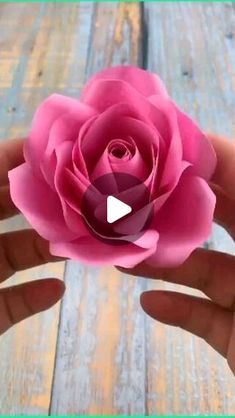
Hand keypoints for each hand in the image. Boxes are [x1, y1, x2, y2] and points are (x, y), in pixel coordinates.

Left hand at [0, 139, 64, 334]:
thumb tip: (16, 149)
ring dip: (48, 248)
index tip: (56, 152)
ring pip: (17, 254)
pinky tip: (56, 289)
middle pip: (9, 210)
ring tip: (80, 240)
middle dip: (46, 202)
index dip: (20, 159)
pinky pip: (13, 303)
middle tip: (83, 193)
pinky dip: (35, 297)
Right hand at [118, 134, 234, 374]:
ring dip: (163, 264)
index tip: (166, 148)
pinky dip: (175, 310)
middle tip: (135, 195)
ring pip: (202, 271)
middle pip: (218, 221)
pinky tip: (148, 302)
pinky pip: (202, 318)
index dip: (208, 160)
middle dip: (176, 208)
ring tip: (124, 254)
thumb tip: (217, 146)